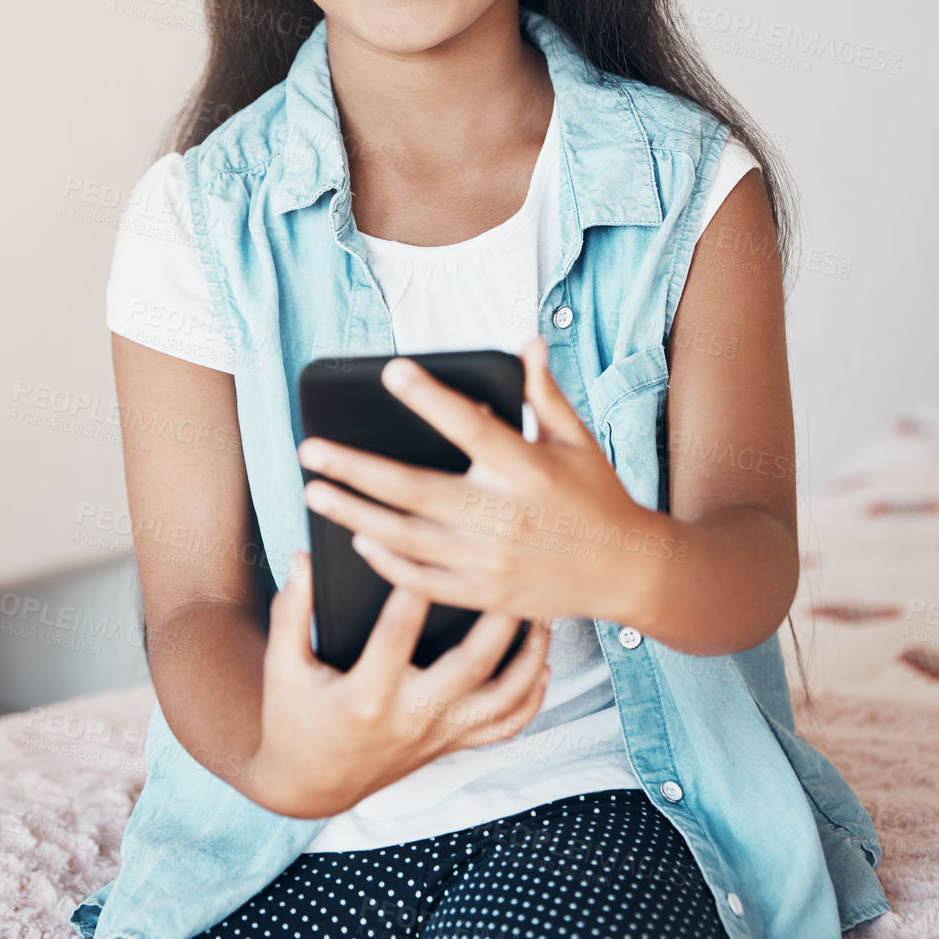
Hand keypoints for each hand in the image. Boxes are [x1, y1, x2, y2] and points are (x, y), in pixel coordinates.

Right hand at [247, 550, 552, 818]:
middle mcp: (410, 718)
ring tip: (543, 615)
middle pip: (472, 666)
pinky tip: (544, 667)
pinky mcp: (450, 745)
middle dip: (500, 620)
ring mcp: (436, 735)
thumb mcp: (282, 667)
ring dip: (530, 659)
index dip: (413, 585)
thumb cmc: (293, 718)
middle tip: (515, 573)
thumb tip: (303, 557)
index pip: (397, 633)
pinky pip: (504, 729)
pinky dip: (531, 700)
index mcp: (367, 695)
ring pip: (503, 700)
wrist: (308, 787)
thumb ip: (292, 610)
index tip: (428, 542)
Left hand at [297, 336, 674, 625]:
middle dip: (355, 470)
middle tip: (311, 451)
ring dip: (355, 515)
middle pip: (414, 490)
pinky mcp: (488, 595)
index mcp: (526, 468)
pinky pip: (425, 582)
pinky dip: (389, 563)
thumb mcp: (576, 439)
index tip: (390, 372)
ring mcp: (492, 561)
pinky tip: (359, 541)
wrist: (628, 570)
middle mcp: (504, 515)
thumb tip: (527, 342)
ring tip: (315, 494)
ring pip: (407, 538)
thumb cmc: (598, 496)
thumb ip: (544, 393)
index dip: (429, 397)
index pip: (469, 425)